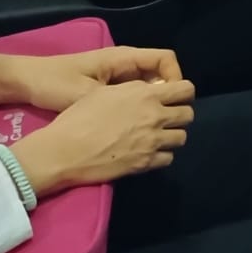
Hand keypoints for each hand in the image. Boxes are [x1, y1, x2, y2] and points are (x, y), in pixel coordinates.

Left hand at [9, 48, 183, 113]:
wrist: (27, 81)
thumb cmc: (55, 82)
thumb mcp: (84, 93)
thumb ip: (114, 101)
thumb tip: (142, 115)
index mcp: (124, 58)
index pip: (165, 60)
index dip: (175, 78)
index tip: (170, 101)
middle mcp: (125, 65)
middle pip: (161, 74)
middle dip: (169, 94)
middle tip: (164, 118)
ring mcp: (117, 77)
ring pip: (149, 87)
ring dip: (154, 104)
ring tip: (151, 126)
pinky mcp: (108, 90)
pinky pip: (134, 96)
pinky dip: (140, 108)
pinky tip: (134, 127)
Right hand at [10, 78, 194, 196]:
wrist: (63, 150)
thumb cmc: (79, 117)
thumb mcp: (106, 92)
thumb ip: (133, 90)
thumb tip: (147, 91)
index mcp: (146, 95)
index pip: (186, 89)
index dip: (183, 93)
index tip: (175, 98)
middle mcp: (155, 116)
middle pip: (188, 114)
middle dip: (179, 115)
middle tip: (166, 119)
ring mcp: (152, 141)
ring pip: (181, 137)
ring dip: (172, 136)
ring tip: (157, 137)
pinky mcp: (145, 163)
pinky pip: (168, 158)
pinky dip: (162, 155)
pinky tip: (149, 152)